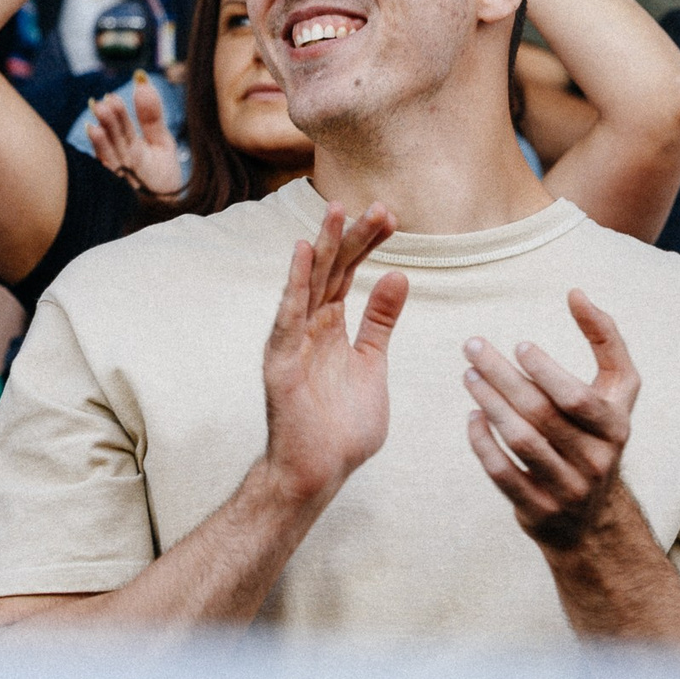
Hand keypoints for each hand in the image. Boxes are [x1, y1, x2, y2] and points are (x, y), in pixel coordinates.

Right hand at [85, 72, 185, 198]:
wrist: (170, 213)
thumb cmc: (162, 178)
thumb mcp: (161, 142)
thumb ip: (151, 114)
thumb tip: (141, 78)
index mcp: (131, 147)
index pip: (123, 127)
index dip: (118, 114)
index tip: (112, 98)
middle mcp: (123, 161)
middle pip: (115, 140)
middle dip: (109, 123)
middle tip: (103, 104)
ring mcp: (123, 179)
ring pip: (111, 158)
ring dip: (102, 142)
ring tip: (95, 123)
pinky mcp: (124, 195)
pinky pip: (115, 181)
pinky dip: (107, 167)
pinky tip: (100, 155)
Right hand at [262, 202, 408, 504]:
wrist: (319, 473)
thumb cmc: (342, 428)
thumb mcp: (372, 364)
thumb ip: (380, 322)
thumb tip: (398, 275)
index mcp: (333, 327)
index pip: (350, 273)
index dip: (368, 243)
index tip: (391, 216)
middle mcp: (310, 327)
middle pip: (333, 270)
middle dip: (354, 236)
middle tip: (378, 205)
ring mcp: (293, 341)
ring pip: (310, 283)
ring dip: (324, 245)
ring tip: (336, 209)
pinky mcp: (281, 360)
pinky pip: (289, 315)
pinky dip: (296, 283)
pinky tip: (303, 253)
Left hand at [463, 289, 641, 550]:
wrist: (594, 518)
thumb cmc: (599, 433)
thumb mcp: (618, 390)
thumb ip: (606, 338)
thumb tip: (576, 293)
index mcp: (616, 428)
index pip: (578, 399)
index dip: (548, 371)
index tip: (519, 345)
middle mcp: (596, 462)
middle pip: (542, 415)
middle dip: (503, 377)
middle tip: (473, 348)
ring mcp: (567, 490)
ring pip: (522, 442)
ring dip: (490, 404)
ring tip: (468, 376)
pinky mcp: (538, 510)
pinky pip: (503, 474)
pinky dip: (483, 444)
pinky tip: (472, 417)